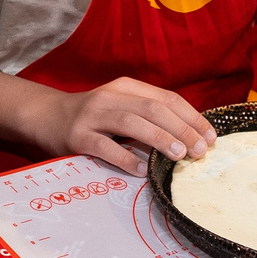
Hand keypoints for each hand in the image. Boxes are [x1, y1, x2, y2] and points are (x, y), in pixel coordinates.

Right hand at [45, 77, 215, 173]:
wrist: (45, 116)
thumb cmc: (92, 116)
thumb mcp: (120, 106)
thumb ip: (148, 116)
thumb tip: (191, 138)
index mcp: (127, 87)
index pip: (167, 98)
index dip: (192, 117)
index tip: (210, 137)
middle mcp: (111, 97)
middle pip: (154, 109)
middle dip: (182, 129)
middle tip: (200, 151)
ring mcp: (92, 115)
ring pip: (132, 123)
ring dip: (160, 139)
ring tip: (179, 156)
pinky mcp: (77, 135)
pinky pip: (104, 147)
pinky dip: (125, 159)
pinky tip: (141, 170)